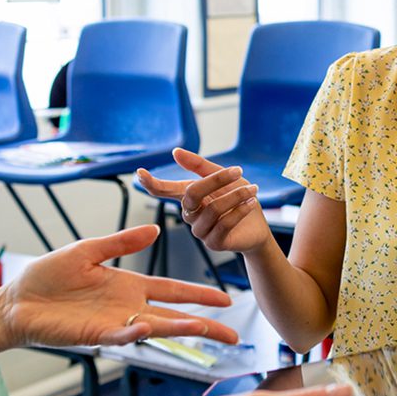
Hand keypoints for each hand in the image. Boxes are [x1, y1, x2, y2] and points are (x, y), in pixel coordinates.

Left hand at [0, 224, 240, 350]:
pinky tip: (149, 328)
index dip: (198, 295)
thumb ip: (121, 242)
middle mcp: (127, 307)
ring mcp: (114, 323)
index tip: (226, 300)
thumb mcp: (87, 251)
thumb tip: (155, 230)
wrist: (17, 300)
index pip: (172, 291)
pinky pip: (122, 335)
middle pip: (174, 317)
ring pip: (155, 329)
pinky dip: (136, 333)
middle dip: (204, 326)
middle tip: (234, 335)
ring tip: (205, 330)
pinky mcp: (95, 335)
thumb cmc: (48, 276)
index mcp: (128, 285)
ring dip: (180, 330)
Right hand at [136, 149, 272, 255]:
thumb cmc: (237, 198)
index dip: (151, 183)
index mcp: (188, 197)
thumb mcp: (222, 177)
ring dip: (235, 196)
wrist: (257, 226)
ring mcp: (199, 230)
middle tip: (237, 170)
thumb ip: (199, 166)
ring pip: (212, 210)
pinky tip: (250, 202)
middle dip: (215, 181)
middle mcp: (189, 214)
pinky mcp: (213, 243)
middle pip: (192, 194)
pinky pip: (223, 224)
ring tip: (252, 189)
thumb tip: (175, 152)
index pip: (164, 190)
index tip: (139, 172)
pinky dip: (239, 211)